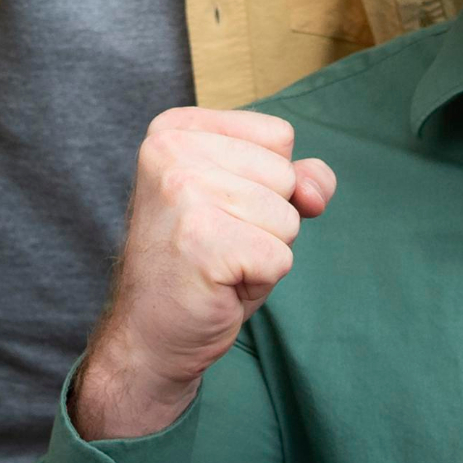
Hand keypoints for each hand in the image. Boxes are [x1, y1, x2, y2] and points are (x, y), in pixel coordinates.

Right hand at [70, 109, 340, 442]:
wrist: (148, 334)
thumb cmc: (201, 264)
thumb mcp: (249, 204)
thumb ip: (296, 178)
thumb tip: (314, 191)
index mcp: (176, 128)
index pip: (277, 135)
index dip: (267, 184)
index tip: (218, 211)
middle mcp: (172, 150)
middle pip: (284, 175)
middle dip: (268, 220)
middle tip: (216, 244)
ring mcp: (183, 192)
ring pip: (287, 218)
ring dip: (264, 252)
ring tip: (217, 263)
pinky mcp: (201, 239)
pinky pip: (279, 257)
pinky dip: (260, 281)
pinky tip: (218, 285)